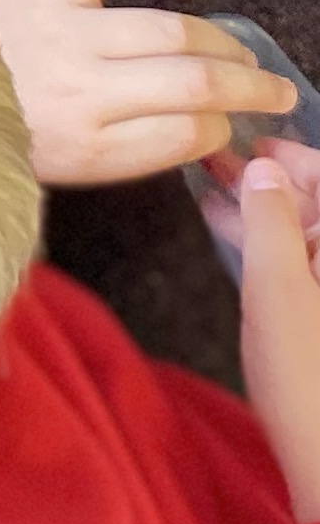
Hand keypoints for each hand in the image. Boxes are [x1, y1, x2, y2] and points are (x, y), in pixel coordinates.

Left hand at [0, 0, 298, 182]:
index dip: (221, 131)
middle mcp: (82, 89)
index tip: (229, 128)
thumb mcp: (46, 166)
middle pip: (194, 84)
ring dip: (223, 41)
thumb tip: (187, 134)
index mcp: (83, 146)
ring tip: (245, 53)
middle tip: (276, 92)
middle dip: (250, 89)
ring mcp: (66, 30)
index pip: (184, 138)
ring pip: (171, 31)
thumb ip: (114, 152)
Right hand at [234, 146, 319, 519]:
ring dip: (269, 214)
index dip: (298, 158)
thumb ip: (269, 219)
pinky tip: (233, 237)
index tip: (254, 144)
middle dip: (276, 183)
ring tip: (214, 193)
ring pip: (312, 241)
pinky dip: (274, 248)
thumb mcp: (276, 288)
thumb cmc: (307, 379)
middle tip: (221, 163)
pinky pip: (307, 270)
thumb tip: (264, 170)